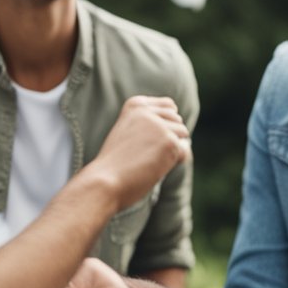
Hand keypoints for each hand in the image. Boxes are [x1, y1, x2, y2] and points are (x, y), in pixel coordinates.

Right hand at [91, 96, 190, 211]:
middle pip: (178, 121)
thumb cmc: (114, 164)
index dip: (165, 124)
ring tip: (147, 160)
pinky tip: (154, 167)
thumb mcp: (127, 133)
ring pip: (183, 135)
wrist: (103, 182)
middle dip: (168, 138)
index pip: (169, 106)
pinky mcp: (170, 142)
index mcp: (135, 105)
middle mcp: (147, 111)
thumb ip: (149, 124)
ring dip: (171, 150)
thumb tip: (184, 132)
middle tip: (143, 154)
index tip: (146, 140)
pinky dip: (174, 163)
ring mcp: (159, 126)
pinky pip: (185, 152)